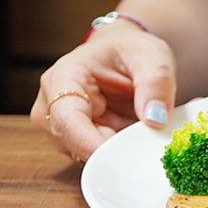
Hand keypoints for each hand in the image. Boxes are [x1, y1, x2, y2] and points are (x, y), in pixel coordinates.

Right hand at [30, 23, 176, 161]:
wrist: (125, 53)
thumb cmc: (131, 50)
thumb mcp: (152, 56)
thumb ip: (155, 84)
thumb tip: (155, 120)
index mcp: (64, 76)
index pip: (65, 117)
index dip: (88, 142)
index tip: (116, 157)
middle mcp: (51, 102)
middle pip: (70, 142)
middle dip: (107, 149)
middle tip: (141, 146)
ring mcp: (59, 123)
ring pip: (81, 153)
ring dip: (112, 151)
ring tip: (136, 130)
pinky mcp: (73, 138)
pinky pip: (92, 155)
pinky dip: (114, 152)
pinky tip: (130, 137)